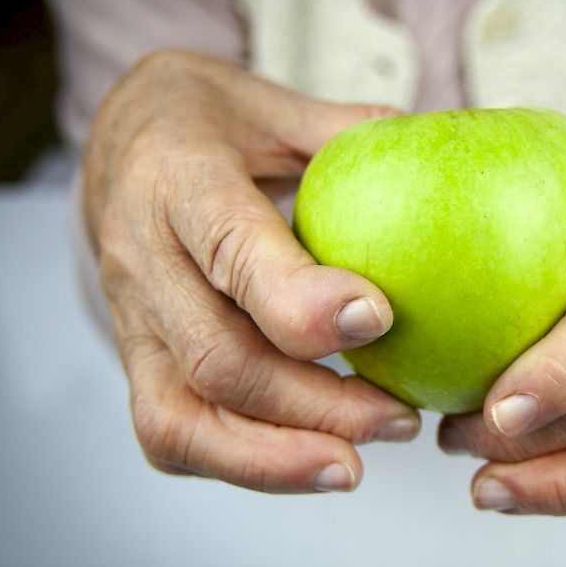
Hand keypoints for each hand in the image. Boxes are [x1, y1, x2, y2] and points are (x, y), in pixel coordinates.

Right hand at [85, 50, 419, 492]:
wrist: (118, 140)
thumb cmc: (209, 121)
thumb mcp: (275, 103)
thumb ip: (351, 133)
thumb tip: (446, 153)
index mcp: (177, 176)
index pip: (231, 248)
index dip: (300, 299)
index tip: (378, 319)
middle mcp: (141, 255)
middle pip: (217, 356)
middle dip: (315, 403)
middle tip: (399, 417)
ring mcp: (131, 316)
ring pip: (182, 415)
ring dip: (277, 456)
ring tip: (359, 463)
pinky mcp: (136, 357)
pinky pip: (170, 433)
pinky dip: (243, 463)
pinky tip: (314, 461)